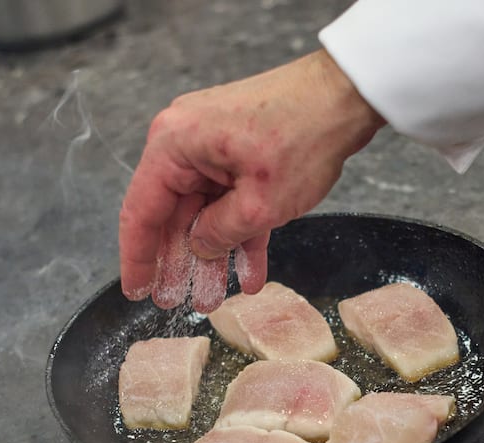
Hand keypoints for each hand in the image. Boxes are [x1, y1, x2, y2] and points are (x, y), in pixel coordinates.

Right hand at [118, 49, 384, 312]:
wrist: (347, 96)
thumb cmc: (304, 137)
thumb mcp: (259, 205)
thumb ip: (220, 234)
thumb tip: (199, 248)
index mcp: (174, 146)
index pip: (142, 212)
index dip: (138, 258)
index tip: (136, 292)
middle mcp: (186, 142)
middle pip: (173, 215)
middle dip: (180, 263)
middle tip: (177, 304)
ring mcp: (214, 146)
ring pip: (205, 212)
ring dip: (212, 255)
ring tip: (212, 299)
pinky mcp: (240, 151)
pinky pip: (232, 201)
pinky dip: (240, 234)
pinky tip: (249, 273)